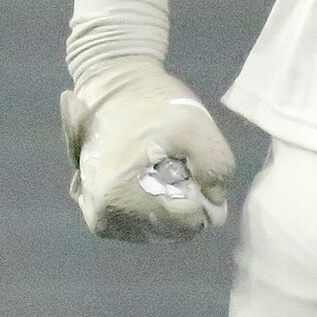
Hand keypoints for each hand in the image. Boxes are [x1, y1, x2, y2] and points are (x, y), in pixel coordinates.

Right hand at [60, 61, 234, 241]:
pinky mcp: (101, 215)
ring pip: (158, 230)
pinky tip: (154, 175)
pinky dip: (158, 205)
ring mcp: (98, 219)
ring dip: (171, 203)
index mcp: (117, 199)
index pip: (182, 223)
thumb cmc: (153, 102)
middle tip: (179, 161)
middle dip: (185, 200)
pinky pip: (145, 224)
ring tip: (164, 164)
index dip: (203, 196)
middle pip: (169, 230)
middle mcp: (101, 219)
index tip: (193, 162)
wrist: (114, 87)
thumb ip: (216, 167)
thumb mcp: (195, 125)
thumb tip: (217, 203)